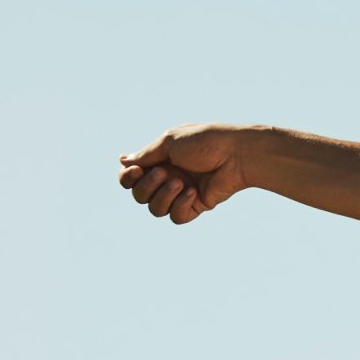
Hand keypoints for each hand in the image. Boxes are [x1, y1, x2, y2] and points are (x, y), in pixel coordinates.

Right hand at [119, 125, 255, 223]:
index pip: (131, 177)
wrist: (236, 155)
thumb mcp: (170, 142)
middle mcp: (167, 177)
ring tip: (181, 182)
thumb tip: (122, 161)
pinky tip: (193, 192)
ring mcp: (180, 193)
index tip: (135, 170)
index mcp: (159, 160)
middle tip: (165, 172)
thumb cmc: (206, 142)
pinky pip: (176, 217)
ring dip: (163, 196)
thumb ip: (146, 155)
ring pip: (155, 209)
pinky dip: (180, 205)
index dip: (127, 178)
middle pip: (139, 196)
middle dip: (147, 186)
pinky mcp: (195, 206)